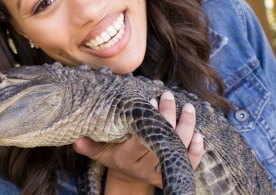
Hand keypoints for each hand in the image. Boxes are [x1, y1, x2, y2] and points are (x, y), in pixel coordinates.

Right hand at [73, 91, 203, 190]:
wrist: (129, 178)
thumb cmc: (114, 157)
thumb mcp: (100, 152)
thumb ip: (89, 146)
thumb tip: (76, 139)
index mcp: (126, 158)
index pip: (140, 140)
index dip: (148, 121)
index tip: (150, 101)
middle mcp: (145, 166)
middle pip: (162, 141)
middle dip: (168, 116)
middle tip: (168, 96)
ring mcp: (160, 170)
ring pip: (179, 148)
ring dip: (186, 127)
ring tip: (187, 108)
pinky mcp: (173, 173)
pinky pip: (189, 164)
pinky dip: (196, 152)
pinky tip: (199, 136)